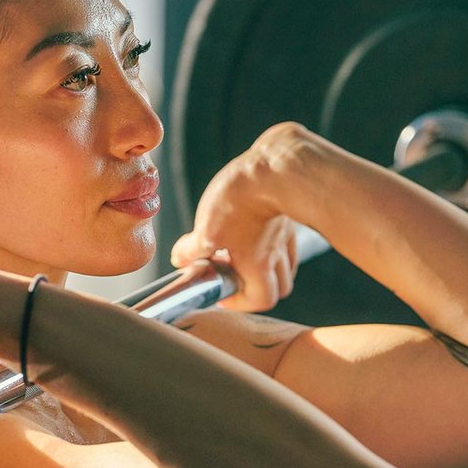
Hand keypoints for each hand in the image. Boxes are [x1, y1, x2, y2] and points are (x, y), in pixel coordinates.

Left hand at [170, 122, 317, 312]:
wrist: (276, 165)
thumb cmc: (242, 199)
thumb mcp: (206, 229)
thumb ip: (191, 251)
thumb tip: (181, 260)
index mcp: (259, 265)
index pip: (261, 300)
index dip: (239, 302)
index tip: (220, 291)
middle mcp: (277, 254)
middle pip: (279, 286)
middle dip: (254, 287)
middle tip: (230, 273)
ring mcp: (285, 235)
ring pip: (284, 264)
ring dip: (264, 267)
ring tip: (238, 252)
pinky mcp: (286, 215)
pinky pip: (285, 240)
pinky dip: (271, 245)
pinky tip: (250, 230)